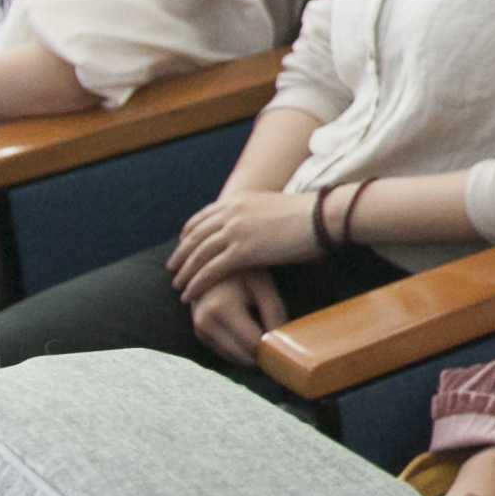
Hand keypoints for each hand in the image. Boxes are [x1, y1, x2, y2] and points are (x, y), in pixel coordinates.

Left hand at [164, 187, 323, 298]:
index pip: (203, 217)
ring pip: (199, 254)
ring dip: (185, 272)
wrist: (322, 217)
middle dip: (181, 254)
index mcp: (239, 200)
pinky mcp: (242, 251)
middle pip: (195, 236)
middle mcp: (232, 212)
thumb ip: (257, 215)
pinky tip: (189, 295)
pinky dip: (197, 283)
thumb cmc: (309, 216)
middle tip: (172, 268)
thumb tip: (257, 226)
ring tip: (178, 287)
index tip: (182, 245)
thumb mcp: (274, 208)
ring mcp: (235, 231)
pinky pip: (210, 270)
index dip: (189, 233)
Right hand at [186, 266, 287, 366]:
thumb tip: (282, 343)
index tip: (287, 344)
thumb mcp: (263, 286)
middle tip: (281, 346)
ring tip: (268, 339)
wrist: (211, 258)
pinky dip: (240, 350)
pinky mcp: (199, 332)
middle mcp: (205, 322)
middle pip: (241, 357)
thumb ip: (275, 313)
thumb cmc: (242, 269)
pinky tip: (253, 336)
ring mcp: (199, 329)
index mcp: (221, 308)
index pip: (251, 344)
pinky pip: (224, 352)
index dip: (271, 348)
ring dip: (251, 355)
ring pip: (232, 358)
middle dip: (262, 355)